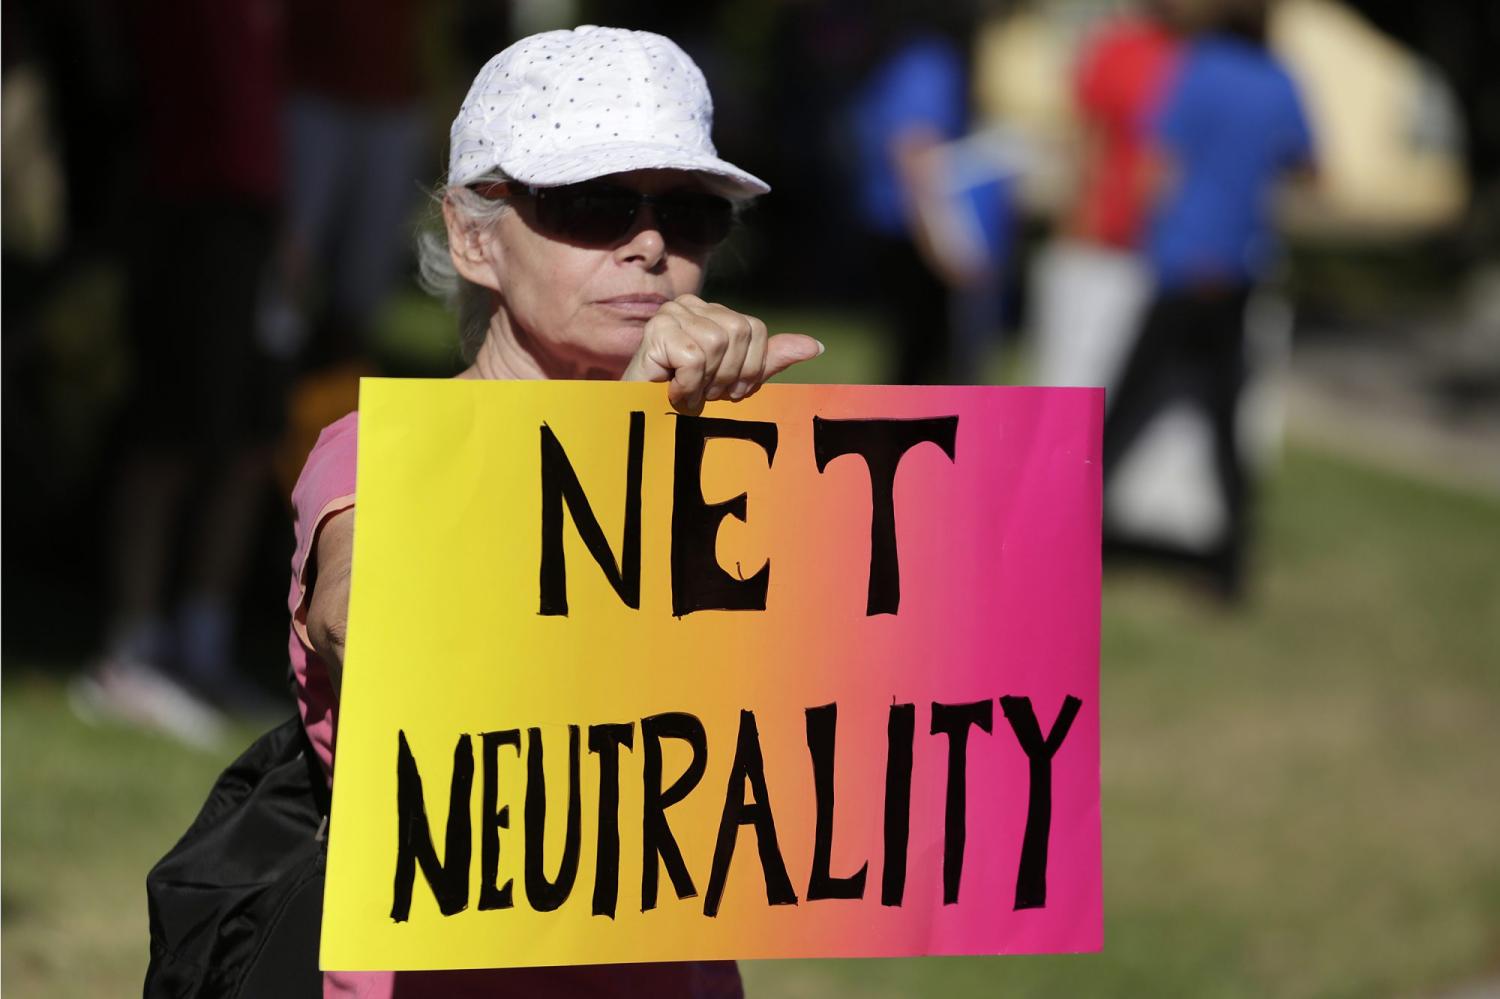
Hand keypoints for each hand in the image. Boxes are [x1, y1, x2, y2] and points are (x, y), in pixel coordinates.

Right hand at [621, 294, 822, 414]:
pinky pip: (694, 358)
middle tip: (705, 393)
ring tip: (689, 393)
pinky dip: (689, 385)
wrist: (642, 415)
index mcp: (712, 310)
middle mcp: (691, 304)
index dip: (749, 367)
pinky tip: (674, 392)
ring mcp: (671, 313)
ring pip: (717, 344)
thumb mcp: (736, 378)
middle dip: (728, 375)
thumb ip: (771, 359)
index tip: (726, 390)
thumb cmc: (687, 397)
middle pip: (739, 332)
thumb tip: (816, 346)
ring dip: (705, 382)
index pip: (755, 329)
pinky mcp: (657, 330)